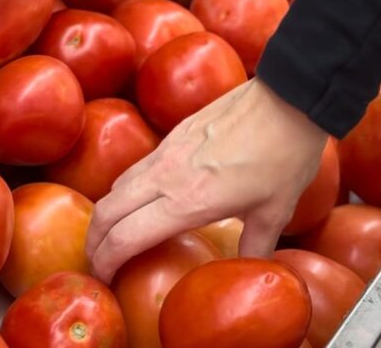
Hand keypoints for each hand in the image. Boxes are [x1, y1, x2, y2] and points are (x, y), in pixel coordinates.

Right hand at [85, 78, 328, 282]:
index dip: (104, 263)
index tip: (102, 279)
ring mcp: (167, 151)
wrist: (288, 100)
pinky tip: (141, 200)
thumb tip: (252, 268)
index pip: (124, 238)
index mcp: (187, 202)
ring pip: (116, 186)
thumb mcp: (275, 212)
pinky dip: (125, 190)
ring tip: (112, 235)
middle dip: (93, 241)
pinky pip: (136, 167)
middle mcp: (166, 176)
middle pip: (105, 211)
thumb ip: (256, 246)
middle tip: (96, 263)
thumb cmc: (284, 156)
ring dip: (105, 214)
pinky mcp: (174, 134)